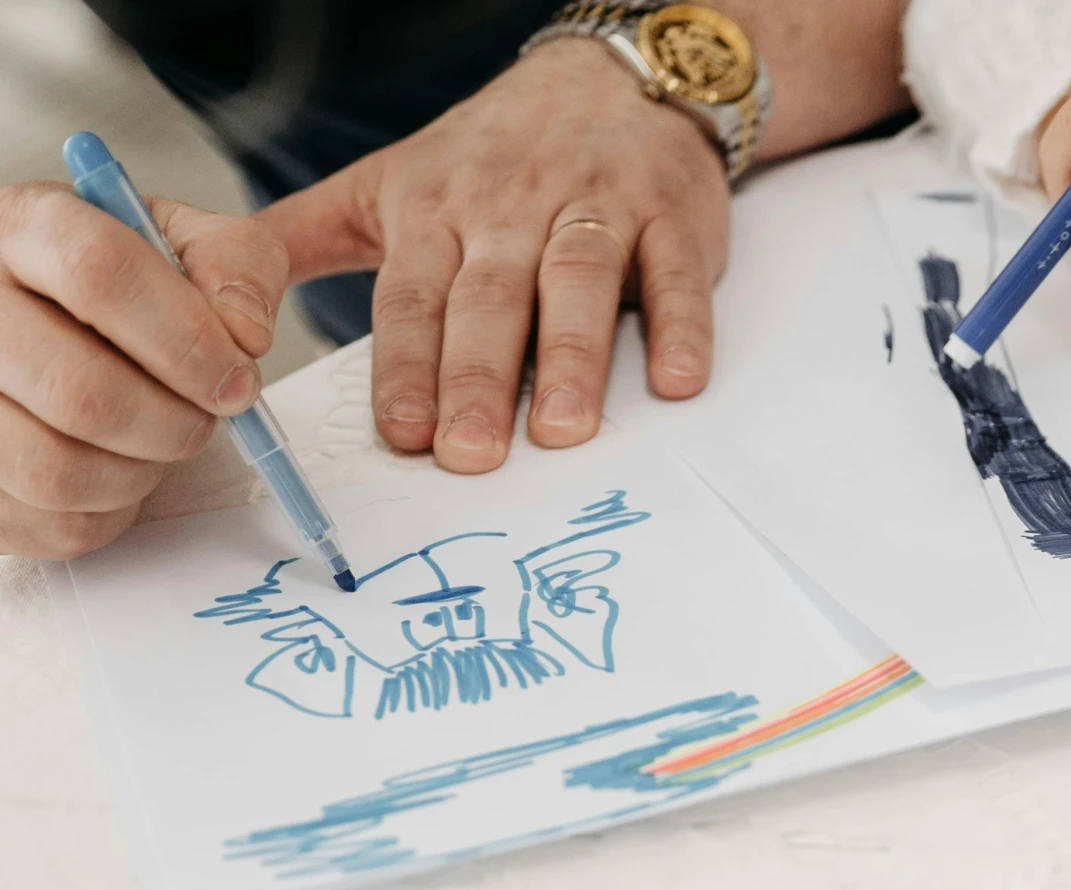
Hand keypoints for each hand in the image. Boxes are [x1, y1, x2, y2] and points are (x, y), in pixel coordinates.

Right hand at [0, 184, 284, 560]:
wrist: (57, 327)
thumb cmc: (122, 294)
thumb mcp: (180, 247)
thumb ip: (234, 264)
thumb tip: (244, 332)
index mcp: (23, 227)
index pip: (96, 272)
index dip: (186, 340)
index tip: (237, 380)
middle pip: (80, 391)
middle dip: (173, 424)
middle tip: (203, 419)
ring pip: (59, 472)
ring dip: (140, 474)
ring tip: (157, 441)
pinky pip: (59, 526)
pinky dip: (113, 510)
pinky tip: (116, 466)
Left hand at [265, 39, 729, 472]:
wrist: (614, 76)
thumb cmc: (492, 156)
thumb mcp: (384, 184)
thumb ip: (298, 241)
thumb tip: (213, 304)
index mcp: (436, 211)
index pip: (413, 298)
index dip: (407, 366)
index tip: (403, 435)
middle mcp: (511, 207)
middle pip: (490, 299)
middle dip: (477, 377)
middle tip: (471, 455)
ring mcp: (596, 206)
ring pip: (577, 282)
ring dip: (573, 359)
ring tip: (563, 430)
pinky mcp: (672, 215)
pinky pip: (676, 274)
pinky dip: (680, 327)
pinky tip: (677, 381)